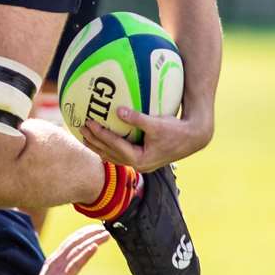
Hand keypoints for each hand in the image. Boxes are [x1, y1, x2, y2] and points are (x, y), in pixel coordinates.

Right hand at [18, 225, 108, 274]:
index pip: (69, 241)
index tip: (95, 229)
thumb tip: (69, 272)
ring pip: (77, 249)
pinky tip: (95, 247)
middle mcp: (55, 261)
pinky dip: (85, 253)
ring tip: (106, 235)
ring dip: (92, 240)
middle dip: (90, 233)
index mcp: (53, 261)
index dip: (83, 233)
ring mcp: (58, 269)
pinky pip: (75, 263)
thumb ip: (62, 274)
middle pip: (74, 241)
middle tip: (104, 228)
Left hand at [79, 105, 211, 171]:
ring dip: (99, 146)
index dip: (101, 135)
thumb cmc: (176, 130)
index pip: (115, 147)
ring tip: (85, 136)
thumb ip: (137, 118)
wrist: (193, 138)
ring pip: (113, 157)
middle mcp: (138, 164)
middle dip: (94, 142)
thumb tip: (118, 110)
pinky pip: (121, 153)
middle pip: (110, 155)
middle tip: (81, 128)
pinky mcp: (143, 158)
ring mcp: (140, 163)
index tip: (90, 123)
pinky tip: (102, 138)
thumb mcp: (156, 124)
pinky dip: (109, 146)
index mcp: (140, 159)